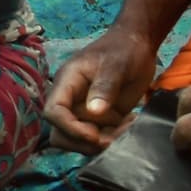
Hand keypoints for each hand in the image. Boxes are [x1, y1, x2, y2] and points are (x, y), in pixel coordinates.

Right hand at [45, 25, 157, 148]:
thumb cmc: (123, 50)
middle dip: (84, 142)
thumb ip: (105, 86)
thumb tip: (94, 111)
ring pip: (79, 141)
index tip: (94, 135)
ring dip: (101, 143)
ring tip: (127, 127)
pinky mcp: (101, 120)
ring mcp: (85, 112)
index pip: (53, 111)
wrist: (138, 46)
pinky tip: (132, 123)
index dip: (69, 127)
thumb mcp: (116, 64)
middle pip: (61, 133)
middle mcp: (71, 101)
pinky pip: (100, 139)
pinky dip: (114, 139)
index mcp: (66, 83)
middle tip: (113, 137)